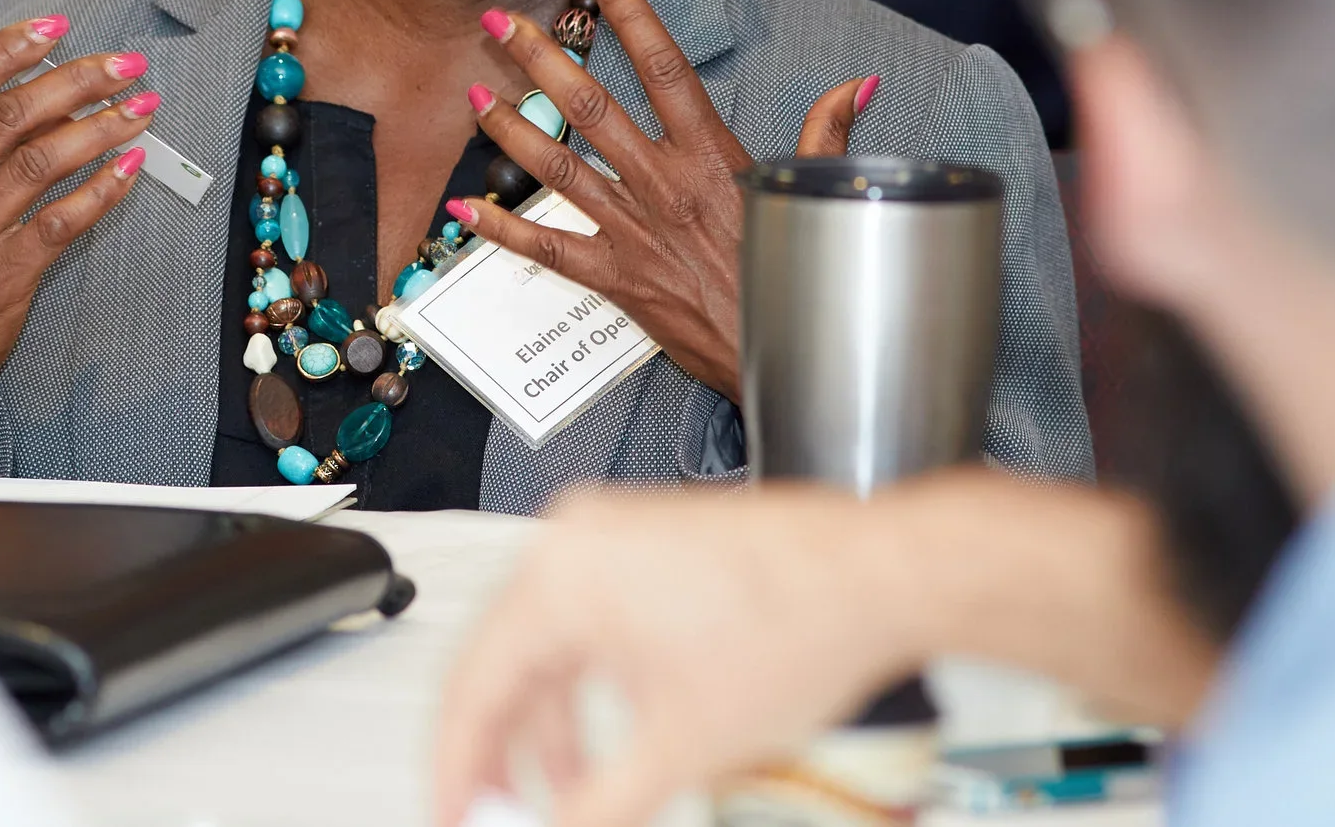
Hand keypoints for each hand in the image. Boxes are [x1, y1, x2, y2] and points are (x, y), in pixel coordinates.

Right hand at [0, 15, 157, 470]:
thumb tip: (34, 96)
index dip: (7, 50)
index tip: (55, 28)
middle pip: (11, 115)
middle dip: (76, 80)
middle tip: (124, 65)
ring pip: (43, 160)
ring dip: (100, 126)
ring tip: (141, 108)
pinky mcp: (4, 276)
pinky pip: (63, 220)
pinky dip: (102, 189)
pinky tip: (130, 167)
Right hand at [432, 485, 923, 826]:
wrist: (878, 575)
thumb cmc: (798, 625)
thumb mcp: (682, 747)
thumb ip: (597, 806)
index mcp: (560, 578)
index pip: (472, 686)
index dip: (459, 767)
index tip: (456, 813)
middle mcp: (573, 541)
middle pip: (504, 662)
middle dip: (507, 752)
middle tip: (503, 810)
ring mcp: (610, 536)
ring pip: (550, 644)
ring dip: (556, 724)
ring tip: (576, 791)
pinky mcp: (645, 544)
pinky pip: (589, 620)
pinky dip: (593, 684)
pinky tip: (618, 736)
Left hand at [453, 0, 872, 401]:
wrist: (786, 357)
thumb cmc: (793, 277)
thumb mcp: (808, 195)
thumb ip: (826, 133)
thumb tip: (858, 83)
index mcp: (711, 158)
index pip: (668, 72)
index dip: (635, 22)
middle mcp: (663, 185)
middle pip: (592, 108)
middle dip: (541, 59)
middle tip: (499, 20)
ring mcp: (633, 230)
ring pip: (558, 167)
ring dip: (510, 128)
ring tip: (474, 93)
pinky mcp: (614, 277)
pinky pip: (547, 249)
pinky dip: (502, 228)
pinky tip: (464, 209)